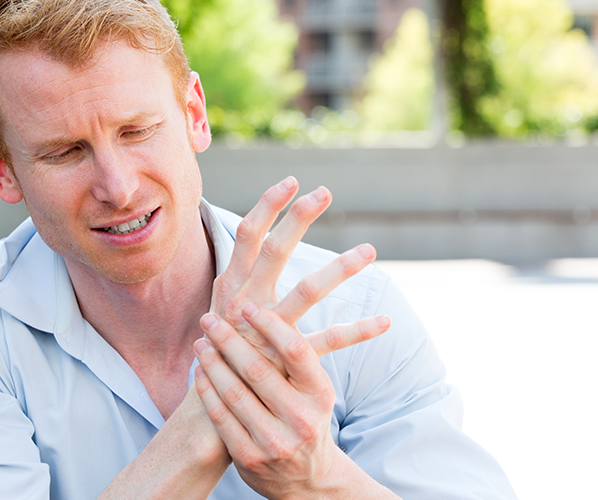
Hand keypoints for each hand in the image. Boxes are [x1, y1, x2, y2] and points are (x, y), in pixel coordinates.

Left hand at [193, 302, 391, 498]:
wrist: (308, 478)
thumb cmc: (306, 418)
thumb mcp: (314, 390)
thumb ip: (296, 359)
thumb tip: (268, 306)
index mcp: (320, 395)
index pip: (296, 351)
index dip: (270, 325)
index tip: (247, 306)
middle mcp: (301, 419)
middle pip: (257, 370)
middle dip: (228, 340)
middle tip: (209, 319)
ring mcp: (275, 442)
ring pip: (234, 393)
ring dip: (212, 363)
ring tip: (200, 342)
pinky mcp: (250, 458)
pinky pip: (221, 418)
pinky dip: (207, 391)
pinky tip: (200, 372)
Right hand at [210, 177, 379, 369]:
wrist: (211, 404)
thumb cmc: (219, 349)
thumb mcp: (221, 306)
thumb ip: (240, 276)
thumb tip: (256, 239)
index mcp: (231, 286)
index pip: (247, 235)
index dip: (267, 206)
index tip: (291, 181)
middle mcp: (246, 303)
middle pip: (273, 251)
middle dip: (298, 218)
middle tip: (324, 192)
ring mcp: (266, 331)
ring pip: (306, 291)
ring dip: (340, 268)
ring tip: (370, 250)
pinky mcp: (285, 360)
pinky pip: (327, 342)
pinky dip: (358, 331)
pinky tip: (385, 321)